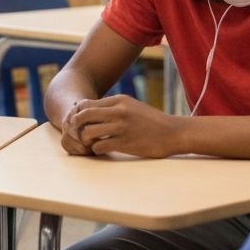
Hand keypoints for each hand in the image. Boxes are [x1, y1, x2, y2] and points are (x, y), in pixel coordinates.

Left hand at [65, 95, 181, 158]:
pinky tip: (101, 149)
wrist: (173, 132)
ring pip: (89, 132)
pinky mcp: (125, 143)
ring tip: (90, 142)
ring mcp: (121, 127)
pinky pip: (100, 146)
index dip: (78, 113)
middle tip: (78, 133)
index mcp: (118, 100)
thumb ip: (113, 106)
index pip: (87, 104)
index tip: (79, 121)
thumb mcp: (131, 106)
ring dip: (85, 139)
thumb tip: (91, 109)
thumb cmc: (150, 120)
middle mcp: (118, 111)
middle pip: (84, 115)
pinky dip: (96, 149)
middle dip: (76, 125)